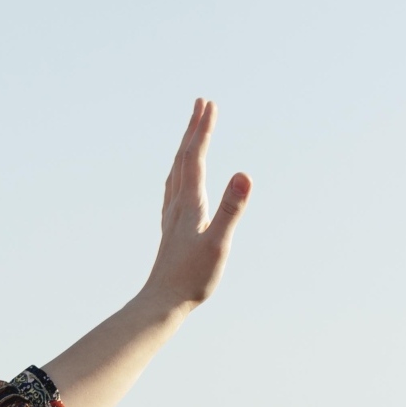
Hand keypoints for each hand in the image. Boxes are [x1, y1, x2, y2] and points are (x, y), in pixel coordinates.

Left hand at [141, 98, 250, 308]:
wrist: (161, 303)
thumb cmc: (191, 278)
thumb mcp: (219, 243)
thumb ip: (232, 209)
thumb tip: (244, 175)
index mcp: (189, 203)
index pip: (195, 157)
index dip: (203, 129)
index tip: (210, 104)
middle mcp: (176, 205)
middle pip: (183, 158)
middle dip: (193, 129)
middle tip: (201, 103)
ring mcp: (171, 217)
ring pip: (176, 172)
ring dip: (185, 148)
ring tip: (192, 132)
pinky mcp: (171, 229)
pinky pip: (173, 190)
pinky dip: (179, 173)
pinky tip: (179, 179)